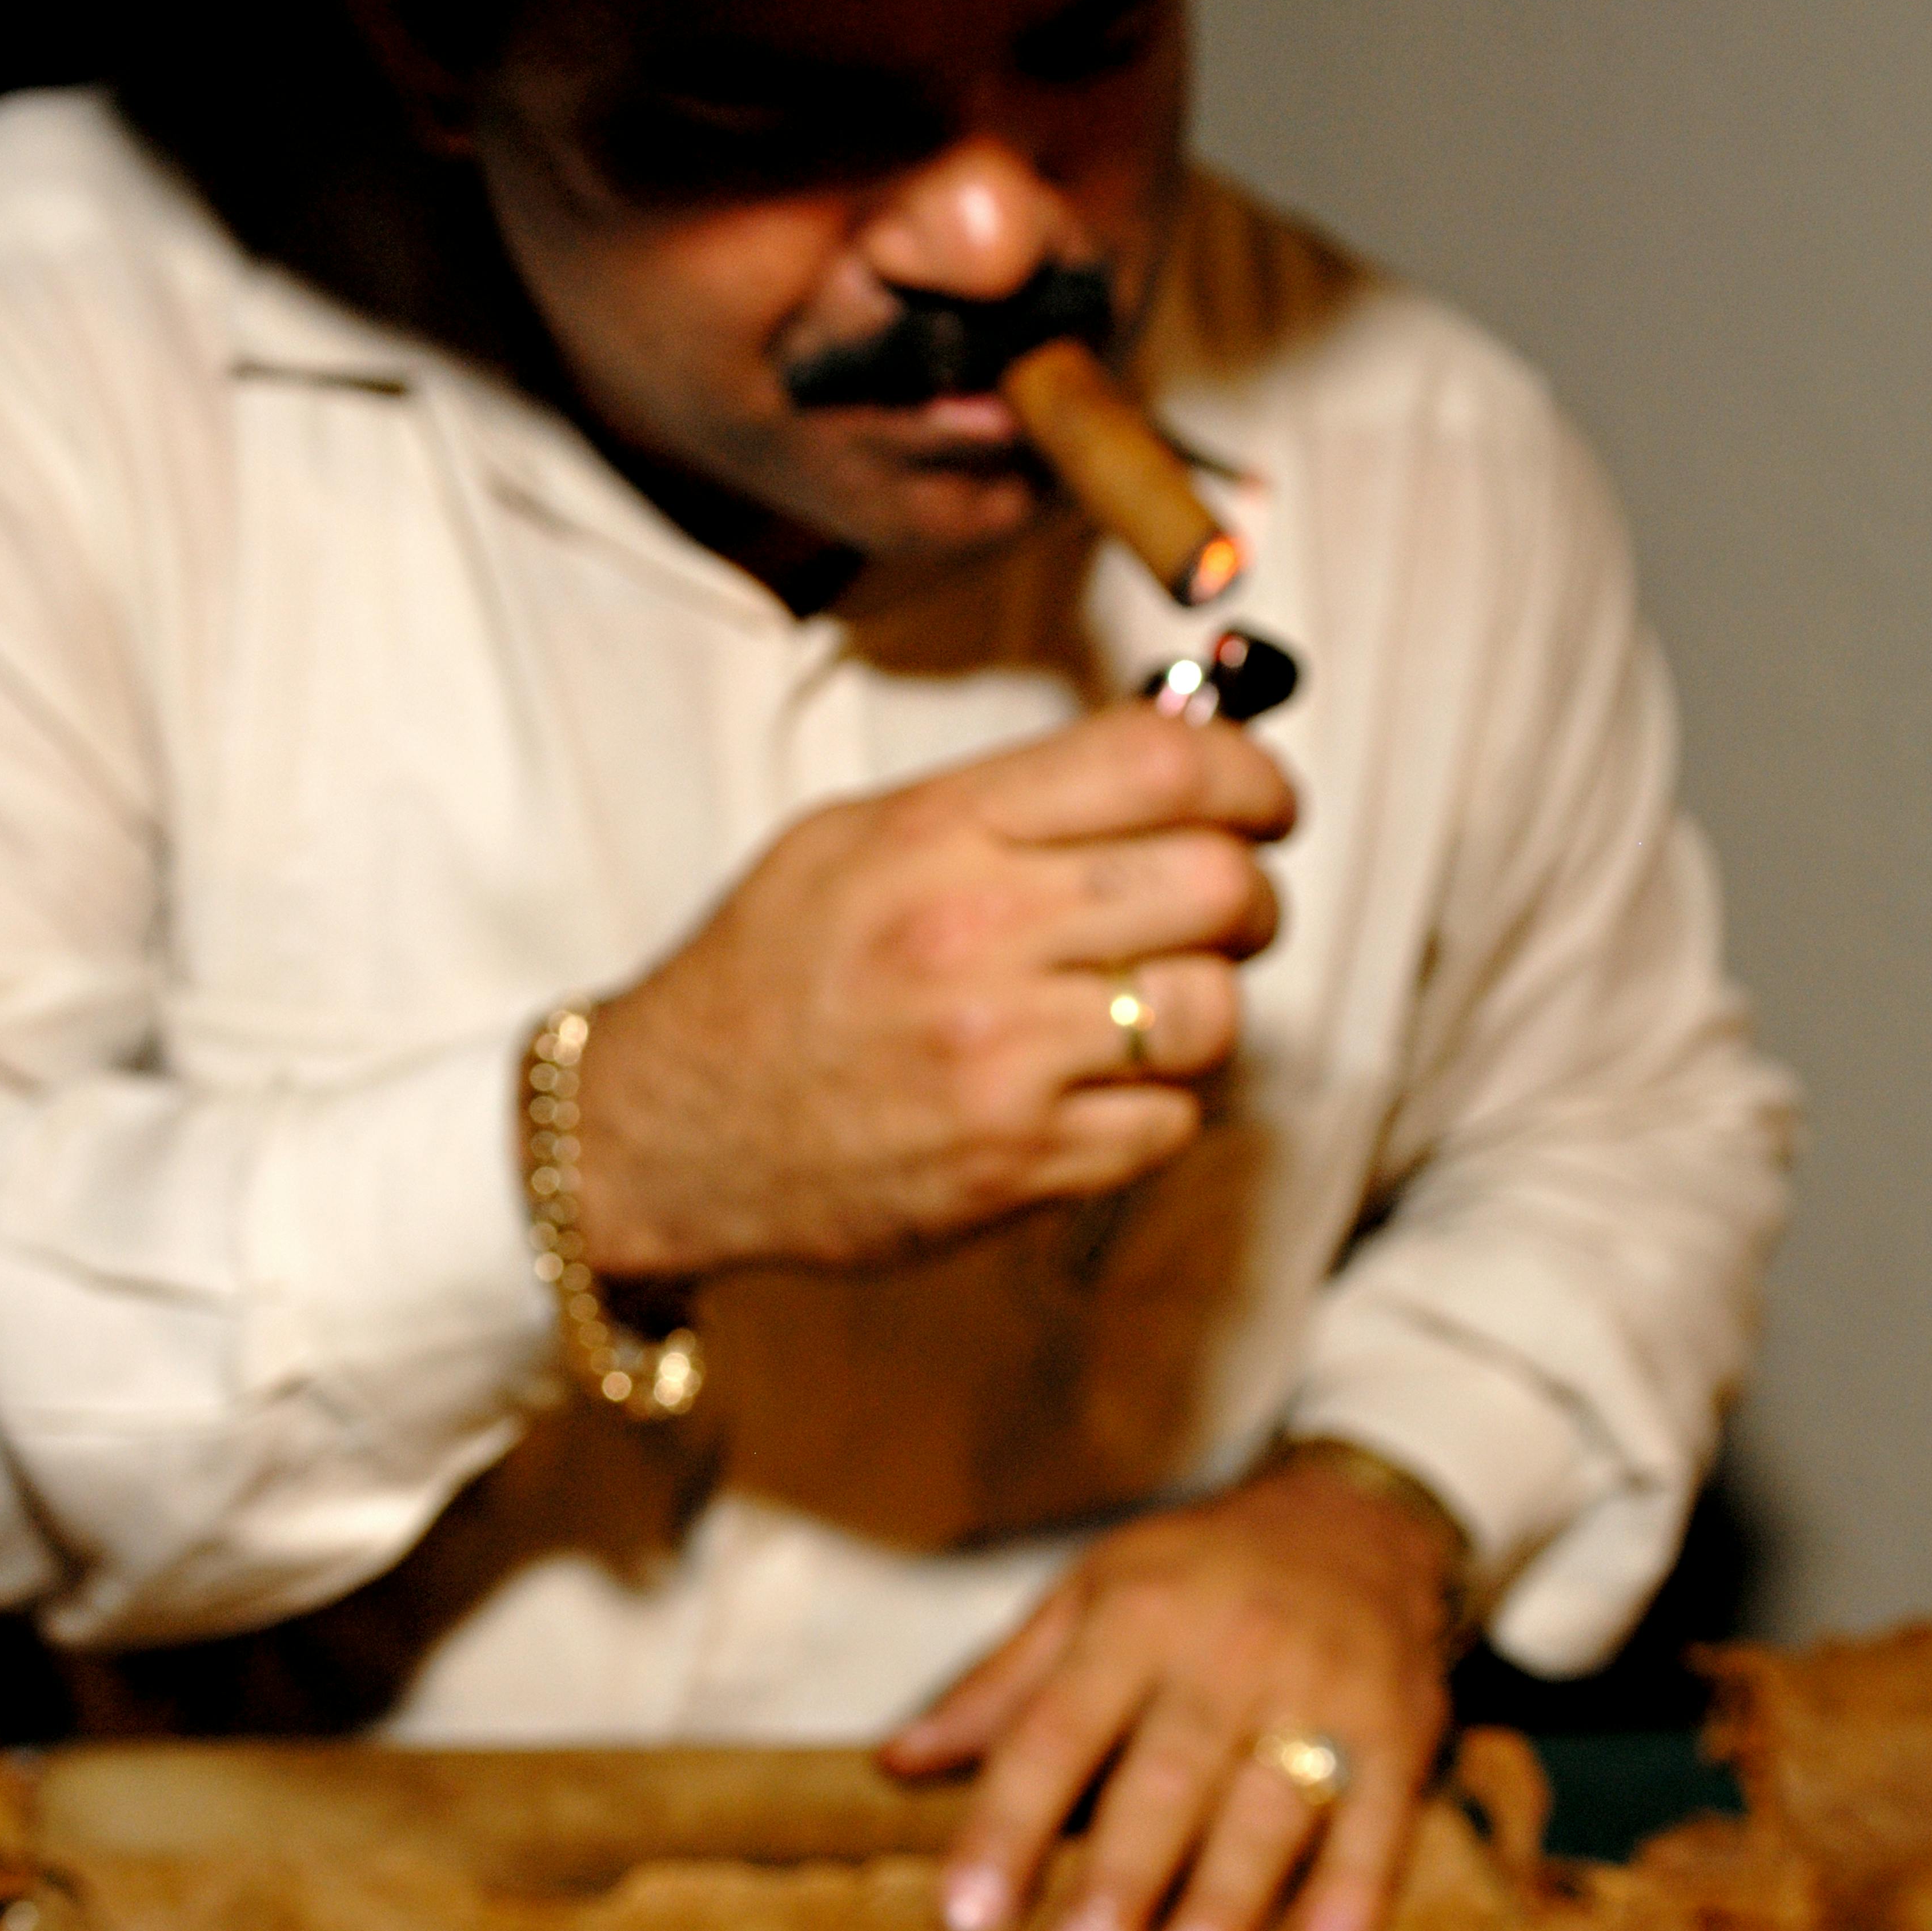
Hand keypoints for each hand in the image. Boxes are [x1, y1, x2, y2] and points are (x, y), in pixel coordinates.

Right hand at [571, 704, 1292, 1276]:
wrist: (669, 1130)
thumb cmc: (770, 975)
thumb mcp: (856, 836)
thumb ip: (1005, 799)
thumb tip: (1166, 765)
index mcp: (941, 834)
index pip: (1161, 764)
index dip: (1248, 772)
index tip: (1263, 799)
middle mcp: (977, 939)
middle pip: (1216, 883)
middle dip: (1249, 892)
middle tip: (1227, 905)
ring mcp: (1003, 1062)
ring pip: (1213, 1012)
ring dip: (1209, 1005)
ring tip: (1157, 1003)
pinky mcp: (1018, 1166)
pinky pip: (1170, 1124)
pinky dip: (1160, 1106)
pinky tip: (1104, 1088)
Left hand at [882, 1453, 1454, 1930]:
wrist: (1358, 1517)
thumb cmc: (1198, 1576)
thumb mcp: (1090, 1594)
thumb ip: (1001, 1687)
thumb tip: (897, 1765)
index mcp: (1134, 1617)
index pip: (1055, 1730)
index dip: (1008, 1824)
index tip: (964, 1916)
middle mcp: (1228, 1649)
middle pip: (1167, 1775)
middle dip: (1123, 1880)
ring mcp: (1323, 1689)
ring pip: (1272, 1804)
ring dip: (1231, 1903)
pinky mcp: (1402, 1728)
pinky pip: (1381, 1817)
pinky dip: (1355, 1889)